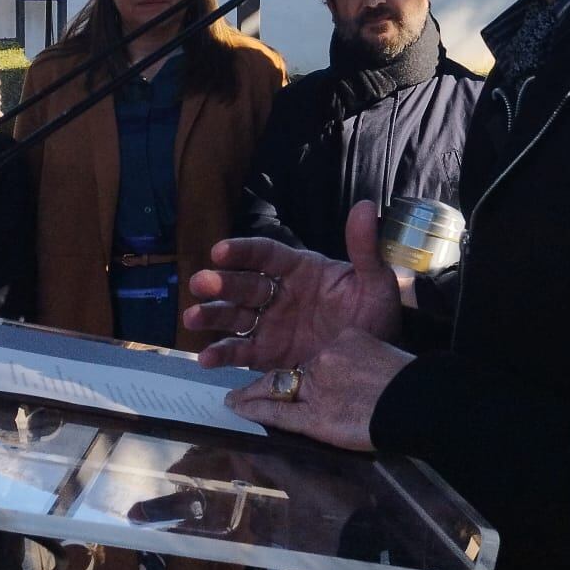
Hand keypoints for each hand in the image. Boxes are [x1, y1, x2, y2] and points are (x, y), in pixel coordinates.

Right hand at [186, 201, 400, 371]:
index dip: (243, 252)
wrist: (376, 362)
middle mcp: (280, 294)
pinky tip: (206, 357)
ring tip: (193, 317)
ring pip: (235, 316)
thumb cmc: (376, 316)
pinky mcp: (268, 354)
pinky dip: (223, 354)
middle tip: (200, 282)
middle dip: (221, 283)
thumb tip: (366, 207)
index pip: (267, 255)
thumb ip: (364, 248)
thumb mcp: (376, 282)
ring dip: (213, 315)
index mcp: (301, 270)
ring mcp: (271, 324)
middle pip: (244, 285)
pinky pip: (241, 352)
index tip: (220, 251)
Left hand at [224, 328, 413, 451]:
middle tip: (247, 384)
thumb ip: (366, 350)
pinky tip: (236, 408)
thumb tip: (357, 363)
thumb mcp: (390, 347)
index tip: (300, 370)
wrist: (419, 402)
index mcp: (347, 338)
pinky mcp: (315, 416)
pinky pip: (277, 412)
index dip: (306, 363)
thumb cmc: (411, 380)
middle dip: (269, 376)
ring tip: (234, 398)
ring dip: (251, 392)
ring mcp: (318, 387)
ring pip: (277, 386)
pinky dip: (254, 409)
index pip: (319, 351)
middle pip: (292, 367)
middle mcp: (326, 358)